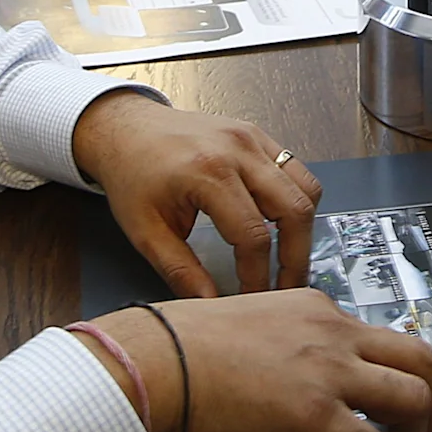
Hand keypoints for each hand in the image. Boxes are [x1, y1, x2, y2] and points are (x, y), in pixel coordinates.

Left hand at [70, 89, 317, 294]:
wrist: (125, 129)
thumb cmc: (131, 173)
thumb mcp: (146, 230)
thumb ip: (180, 270)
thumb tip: (210, 303)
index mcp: (207, 172)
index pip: (253, 235)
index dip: (258, 275)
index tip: (254, 296)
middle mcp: (237, 150)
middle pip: (294, 210)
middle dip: (296, 257)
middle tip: (288, 286)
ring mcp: (252, 138)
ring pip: (305, 188)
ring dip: (303, 228)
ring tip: (289, 258)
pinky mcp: (257, 135)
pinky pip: (296, 169)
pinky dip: (298, 199)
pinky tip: (282, 223)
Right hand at [80, 292, 431, 431]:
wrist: (153, 365)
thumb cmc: (174, 351)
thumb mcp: (243, 327)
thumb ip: (280, 347)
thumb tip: (285, 384)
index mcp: (313, 309)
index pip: (376, 336)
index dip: (393, 374)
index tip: (392, 402)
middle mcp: (332, 333)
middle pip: (417, 358)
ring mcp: (329, 373)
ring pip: (411, 399)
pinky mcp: (317, 418)